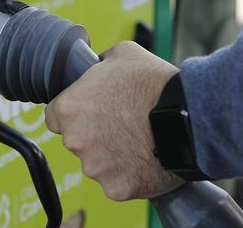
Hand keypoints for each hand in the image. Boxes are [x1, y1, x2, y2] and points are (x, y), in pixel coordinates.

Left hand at [45, 41, 183, 200]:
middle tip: (121, 123)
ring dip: (111, 155)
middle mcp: (75, 140)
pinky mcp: (115, 188)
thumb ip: (99, 63)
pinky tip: (146, 158)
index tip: (90, 112)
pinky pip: (117, 182)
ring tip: (138, 140)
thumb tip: (97, 65)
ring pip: (96, 164)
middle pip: (75, 140)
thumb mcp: (122, 54)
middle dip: (93, 134)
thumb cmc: (154, 84)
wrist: (189, 117)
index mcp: (68, 108)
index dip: (72, 113)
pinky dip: (129, 174)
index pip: (54, 116)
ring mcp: (94, 168)